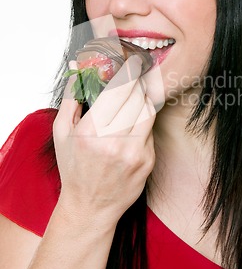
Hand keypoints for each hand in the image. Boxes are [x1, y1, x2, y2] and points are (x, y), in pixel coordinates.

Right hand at [53, 55, 155, 228]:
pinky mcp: (148, 161)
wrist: (90, 207)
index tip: (130, 61)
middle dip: (135, 83)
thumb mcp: (62, 132)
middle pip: (137, 96)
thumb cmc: (74, 168)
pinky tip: (132, 123)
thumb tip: (78, 67)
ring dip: (142, 99)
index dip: (127, 71)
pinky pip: (150, 129)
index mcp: (92, 132)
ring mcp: (135, 152)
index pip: (119, 89)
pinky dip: (143, 120)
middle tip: (130, 78)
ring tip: (132, 98)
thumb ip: (71, 96)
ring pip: (148, 110)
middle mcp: (116, 142)